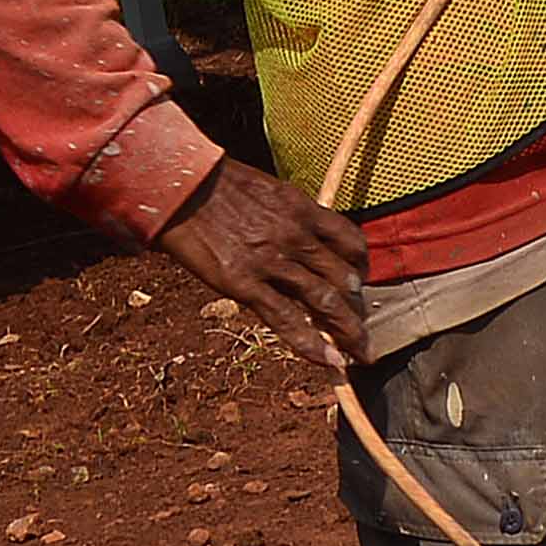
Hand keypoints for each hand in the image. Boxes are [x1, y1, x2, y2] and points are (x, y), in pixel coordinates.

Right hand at [159, 156, 367, 370]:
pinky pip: (286, 319)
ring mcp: (272, 262)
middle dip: (359, 307)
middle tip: (366, 329)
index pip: (349, 240)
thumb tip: (295, 229)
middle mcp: (295, 236)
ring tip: (361, 353)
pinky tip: (329, 361)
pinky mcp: (245, 284)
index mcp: (302, 209)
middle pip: (344, 278)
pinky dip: (311, 344)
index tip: (361, 279)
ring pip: (325, 302)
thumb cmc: (214, 184)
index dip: (360, 264)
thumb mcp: (264, 188)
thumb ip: (286, 211)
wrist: (179, 187)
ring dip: (348, 331)